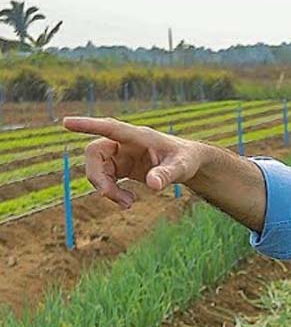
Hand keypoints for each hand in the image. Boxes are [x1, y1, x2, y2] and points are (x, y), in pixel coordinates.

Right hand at [63, 117, 204, 208]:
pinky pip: (105, 178)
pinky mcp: (120, 166)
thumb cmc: (186, 159)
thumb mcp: (182, 168)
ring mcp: (120, 154)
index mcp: (138, 136)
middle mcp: (124, 143)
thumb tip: (152, 185)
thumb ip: (168, 175)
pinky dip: (111, 192)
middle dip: (97, 177)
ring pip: (97, 169)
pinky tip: (128, 202)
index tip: (66, 122)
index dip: (88, 125)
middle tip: (111, 196)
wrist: (187, 163)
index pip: (110, 127)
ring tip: (128, 204)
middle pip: (94, 153)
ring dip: (106, 189)